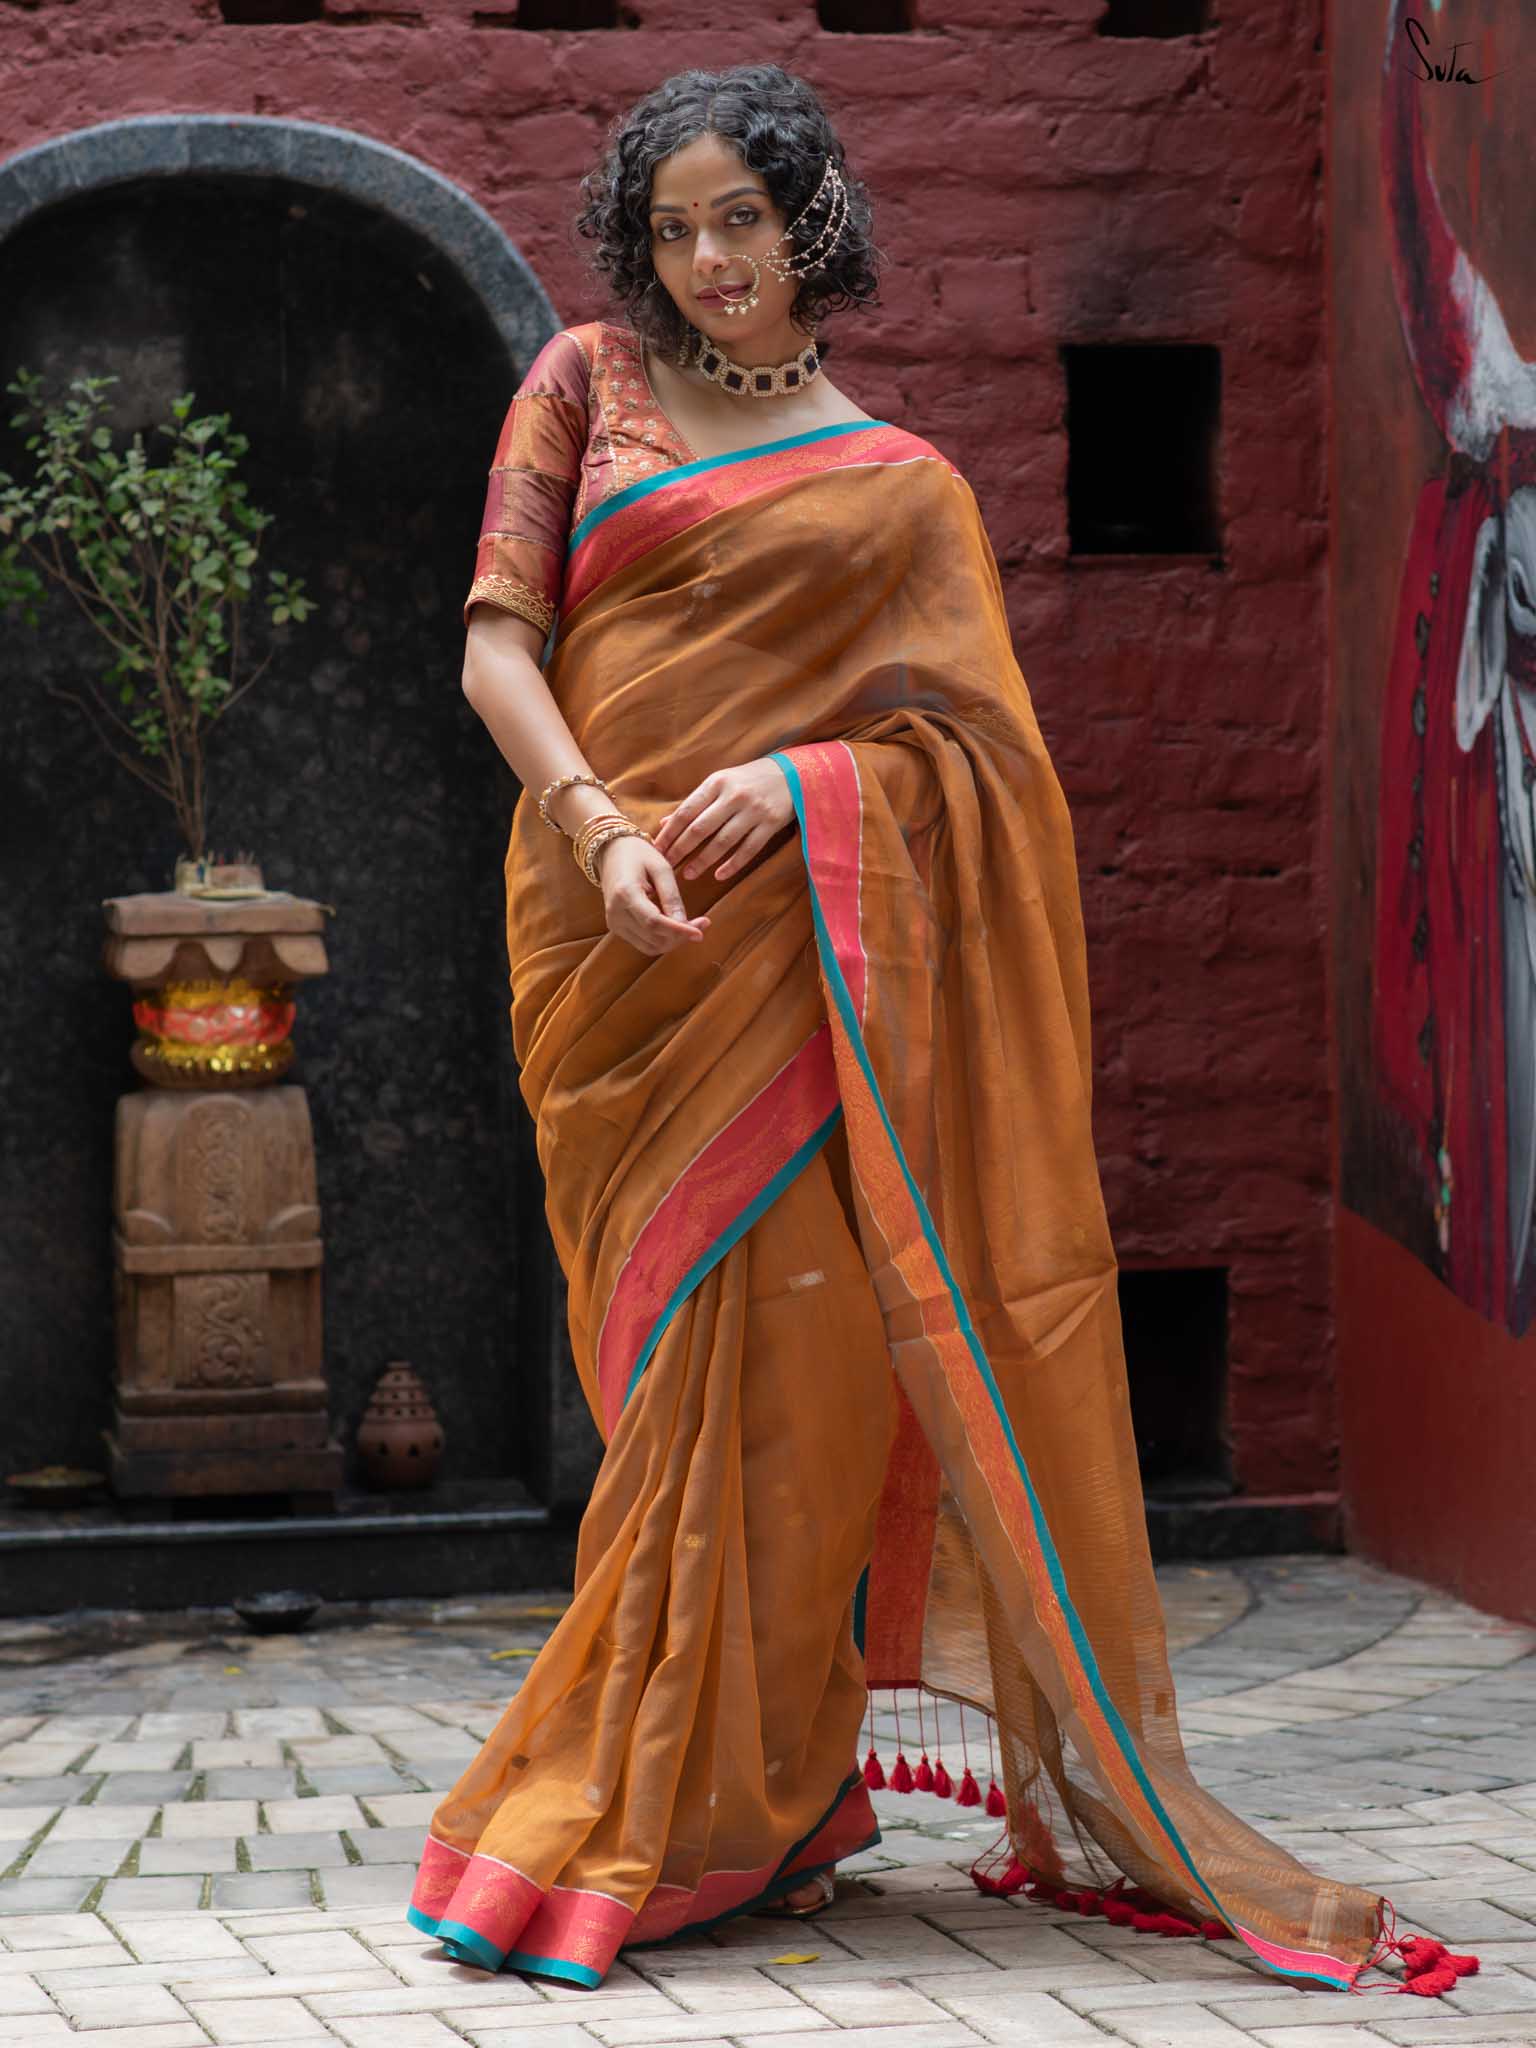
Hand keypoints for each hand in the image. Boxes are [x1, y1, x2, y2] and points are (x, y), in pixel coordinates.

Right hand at [596, 833, 711, 955]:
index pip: (654, 922)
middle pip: (653, 938)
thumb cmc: (638, 854)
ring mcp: (614, 923)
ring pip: (650, 946)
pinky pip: (644, 943)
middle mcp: (615, 913)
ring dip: (673, 941)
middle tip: (702, 923)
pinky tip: (675, 928)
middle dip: (680, 936)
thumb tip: (685, 924)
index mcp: (625, 893)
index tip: (699, 932)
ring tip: (691, 926)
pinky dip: (662, 940)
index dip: (679, 931)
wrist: (612, 852)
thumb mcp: (660, 867)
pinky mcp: (617, 928)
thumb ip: (672, 896)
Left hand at [652, 759, 794, 880]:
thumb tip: (665, 822)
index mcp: (717, 782)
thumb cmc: (748, 779)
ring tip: (688, 874)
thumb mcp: (720, 782)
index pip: (686, 811)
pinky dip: (732, 865)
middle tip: (667, 865)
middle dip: (681, 850)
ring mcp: (754, 811)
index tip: (656, 849)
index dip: (669, 832)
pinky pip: (748, 850)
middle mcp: (733, 796)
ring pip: (723, 842)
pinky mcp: (771, 824)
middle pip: (700, 829)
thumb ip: (695, 802)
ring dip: (703, 861)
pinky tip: (718, 875)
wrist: (791, 773)